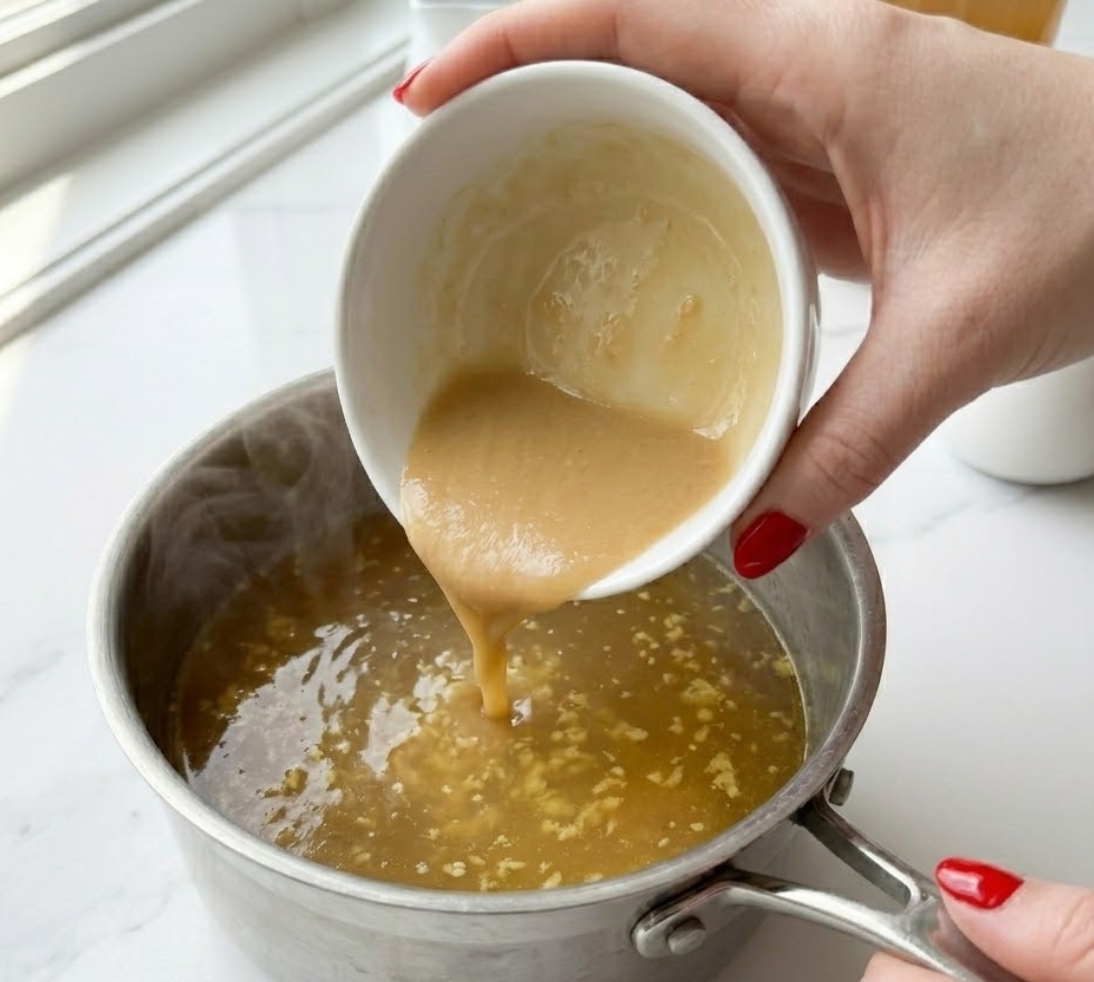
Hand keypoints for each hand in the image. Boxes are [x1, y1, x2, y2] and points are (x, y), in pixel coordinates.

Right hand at [395, 0, 1093, 574]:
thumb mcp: (957, 334)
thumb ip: (848, 442)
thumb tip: (753, 527)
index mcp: (826, 59)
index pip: (625, 20)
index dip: (507, 48)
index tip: (427, 97)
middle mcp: (810, 67)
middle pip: (624, 54)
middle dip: (520, 99)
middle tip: (445, 168)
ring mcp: (818, 114)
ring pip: (665, 107)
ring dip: (578, 147)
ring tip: (502, 208)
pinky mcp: (830, 164)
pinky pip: (712, 162)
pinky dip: (648, 196)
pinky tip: (616, 250)